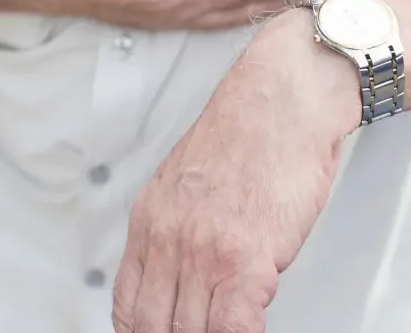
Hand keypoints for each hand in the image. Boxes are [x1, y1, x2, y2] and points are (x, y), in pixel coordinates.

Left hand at [112, 9, 361, 332]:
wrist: (282, 100)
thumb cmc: (247, 134)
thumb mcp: (187, 180)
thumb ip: (176, 229)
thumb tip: (178, 276)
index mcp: (150, 218)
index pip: (128, 306)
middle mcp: (169, 236)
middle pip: (153, 326)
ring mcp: (204, 250)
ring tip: (227, 330)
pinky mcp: (246, 259)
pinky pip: (234, 329)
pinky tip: (249, 330)